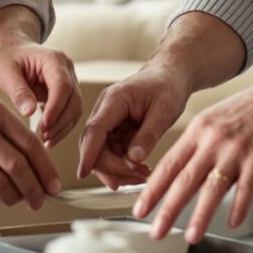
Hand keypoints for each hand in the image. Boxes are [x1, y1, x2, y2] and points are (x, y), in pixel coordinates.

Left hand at [0, 42, 80, 145]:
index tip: (43, 127)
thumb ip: (18, 91)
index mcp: (54, 60)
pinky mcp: (68, 92)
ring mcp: (71, 80)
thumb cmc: (10, 60)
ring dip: (63, 127)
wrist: (15, 52)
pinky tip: (49, 137)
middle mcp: (67, 69)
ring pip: (75, 108)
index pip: (62, 86)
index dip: (55, 108)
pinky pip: (71, 112)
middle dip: (60, 121)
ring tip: (46, 140)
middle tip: (43, 137)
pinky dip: (62, 126)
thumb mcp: (6, 73)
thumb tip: (29, 113)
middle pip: (73, 99)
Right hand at [76, 66, 189, 188]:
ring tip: (143, 175)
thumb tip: (133, 159)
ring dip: (119, 171)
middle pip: (95, 147)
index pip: (95, 130)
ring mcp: (108, 122)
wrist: (170, 76)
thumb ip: (148, 135)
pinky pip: (112, 154)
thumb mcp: (164, 111)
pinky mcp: (114, 131)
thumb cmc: (168, 87)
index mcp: (114, 100)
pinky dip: (124, 166)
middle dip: (114, 168)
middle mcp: (105, 111)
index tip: (82, 173)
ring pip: (101, 155)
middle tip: (141, 176)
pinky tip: (140, 170)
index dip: (88, 153)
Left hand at [132, 70, 252, 243]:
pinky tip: (232, 223)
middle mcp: (213, 140)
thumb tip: (185, 175)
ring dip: (199, 216)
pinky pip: (246, 189)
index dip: (151, 190)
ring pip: (212, 189)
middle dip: (166, 209)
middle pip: (184, 180)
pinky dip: (238, 208)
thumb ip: (202, 146)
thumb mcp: (219, 119)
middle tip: (155, 231)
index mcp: (199, 130)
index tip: (140, 208)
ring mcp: (236, 149)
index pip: (168, 164)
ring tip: (190, 236)